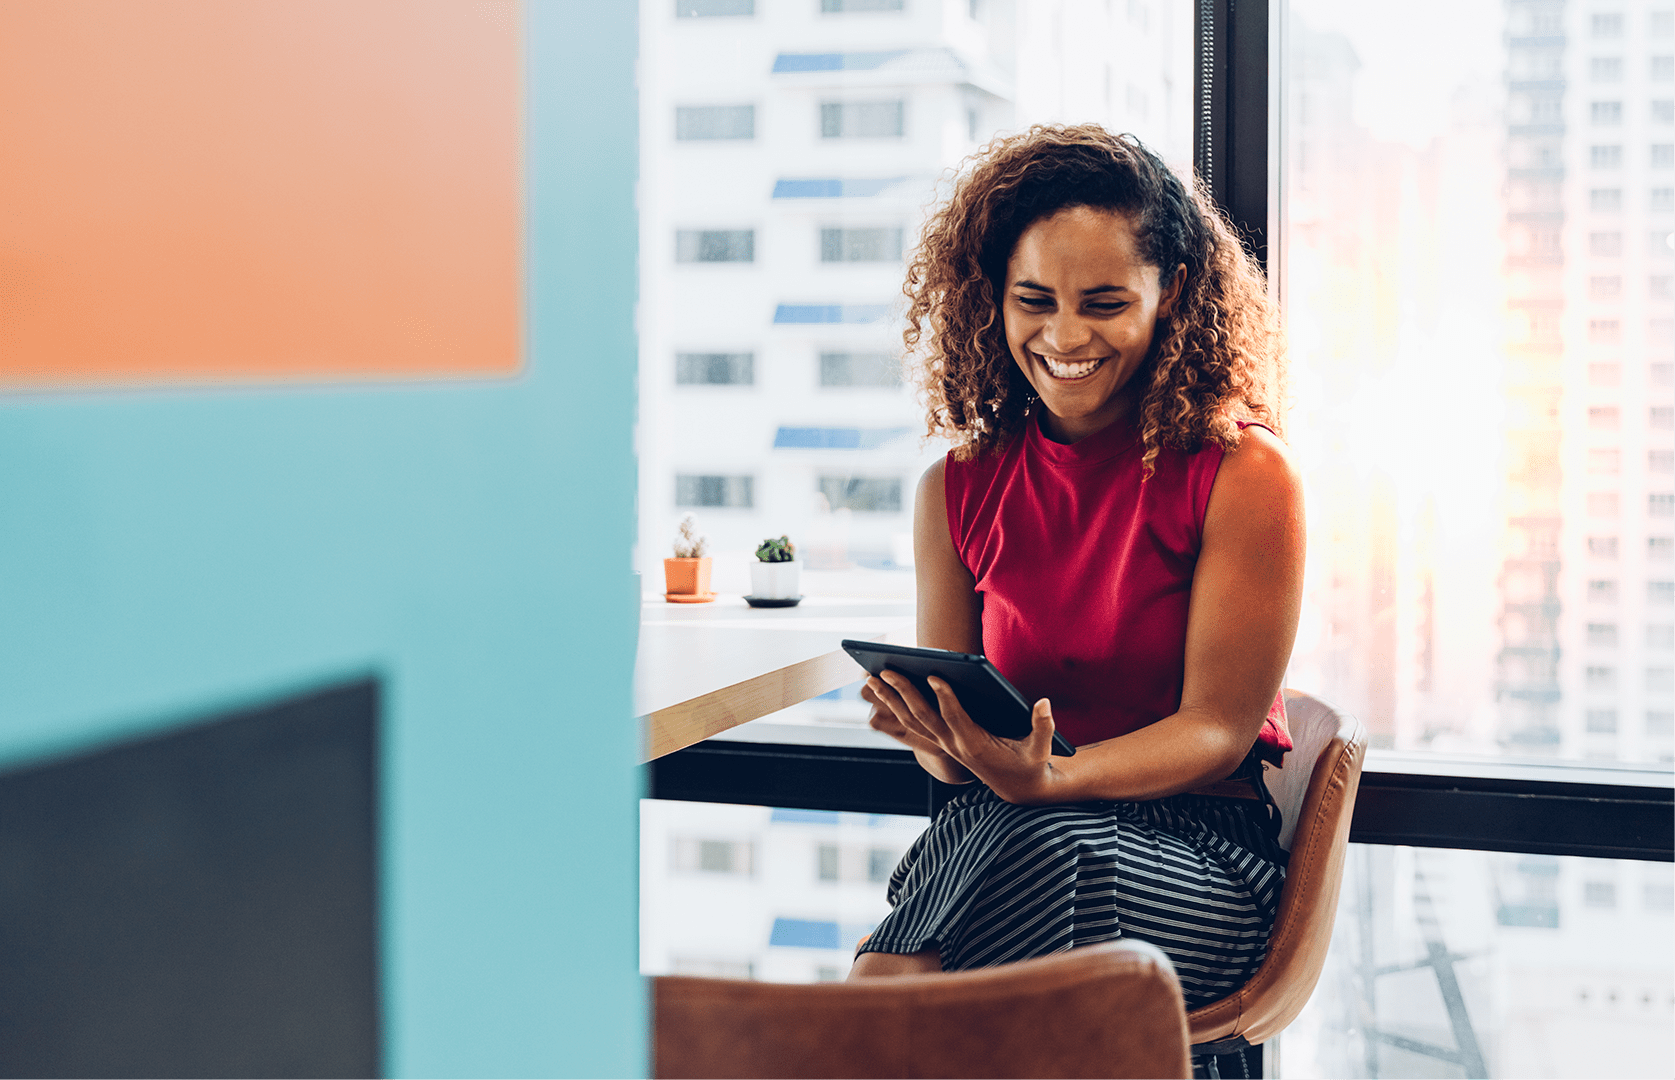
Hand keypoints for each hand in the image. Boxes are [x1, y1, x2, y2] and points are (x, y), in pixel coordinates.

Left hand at [868, 671, 1063, 802]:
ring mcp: (945, 745)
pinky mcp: (942, 742)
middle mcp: (955, 745)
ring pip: (911, 721)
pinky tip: (882, 690)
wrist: (1018, 789)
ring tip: (872, 677)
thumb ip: (1043, 725)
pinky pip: (913, 724)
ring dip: (891, 699)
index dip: (945, 698)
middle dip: (903, 693)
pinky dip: (896, 707)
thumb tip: (1043, 702)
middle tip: (884, 670)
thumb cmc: (1031, 764)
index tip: (933, 676)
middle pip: (923, 717)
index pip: (956, 718)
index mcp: (976, 745)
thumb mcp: (1041, 748)